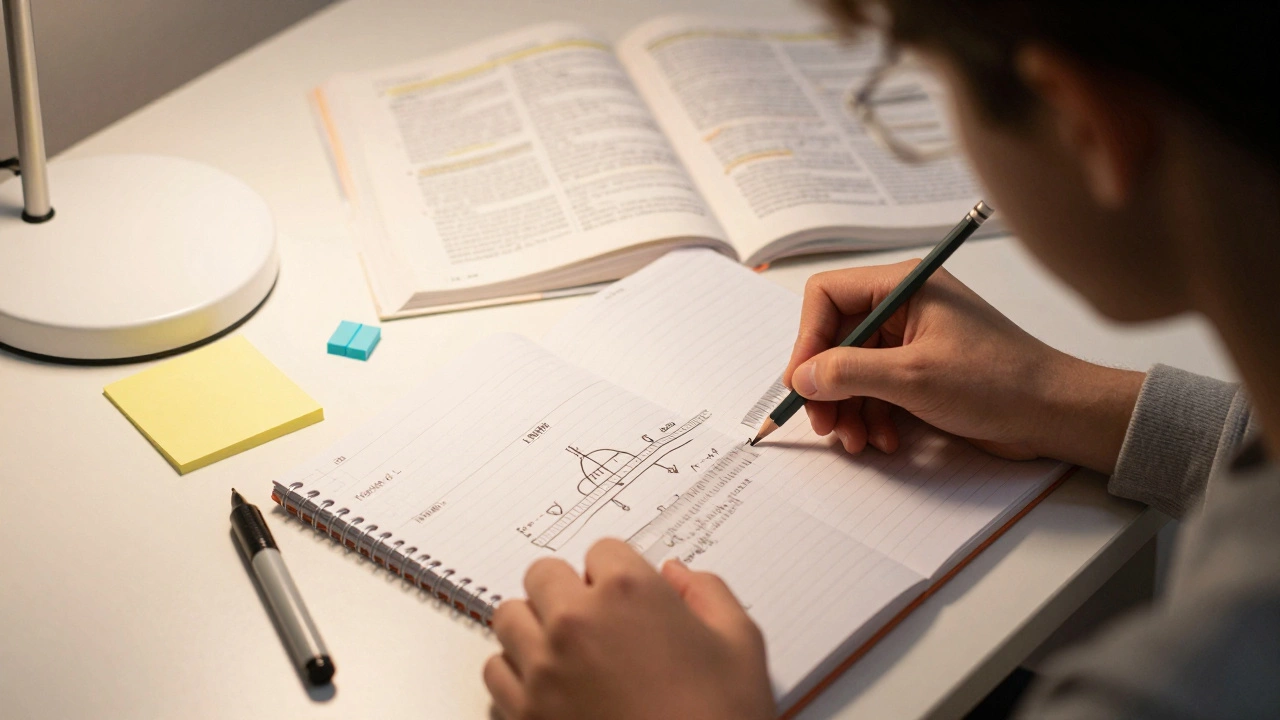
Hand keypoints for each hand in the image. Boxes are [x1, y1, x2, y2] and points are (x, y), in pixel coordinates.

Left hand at [484, 539, 774, 719]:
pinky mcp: (525, 711)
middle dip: (568, 591)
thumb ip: (708, 594)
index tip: (631, 599)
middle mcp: (576, 621)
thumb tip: (677, 574)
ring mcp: (543, 667)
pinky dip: (517, 673)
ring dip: (536, 626)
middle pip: (544, 574)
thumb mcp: (741, 644)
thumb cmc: (721, 716)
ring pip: (510, 617)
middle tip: (597, 621)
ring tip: (567, 651)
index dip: (620, 574)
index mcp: (629, 592)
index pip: (603, 550)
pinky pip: (496, 671)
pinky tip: (549, 686)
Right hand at [783, 261, 1143, 473]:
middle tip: (824, 424)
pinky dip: (872, 417)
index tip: (802, 383)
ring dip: (847, 409)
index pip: (827, 297)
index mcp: (903, 287)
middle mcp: (904, 306)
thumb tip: (802, 376)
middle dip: (827, 385)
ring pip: (852, 370)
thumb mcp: (914, 378)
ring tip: (856, 441)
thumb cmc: (999, 382)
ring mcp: (912, 340)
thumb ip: (850, 373)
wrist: (1055, 413)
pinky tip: (885, 440)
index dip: (807, 340)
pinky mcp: (920, 371)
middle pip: (835, 338)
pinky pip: (876, 390)